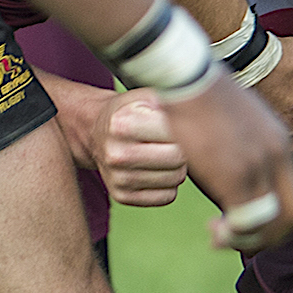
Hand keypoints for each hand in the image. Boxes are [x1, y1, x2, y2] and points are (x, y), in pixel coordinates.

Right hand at [88, 90, 187, 206]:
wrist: (95, 132)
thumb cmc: (129, 111)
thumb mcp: (144, 96)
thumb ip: (169, 99)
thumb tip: (198, 109)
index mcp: (122, 124)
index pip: (174, 132)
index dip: (184, 127)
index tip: (180, 123)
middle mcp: (117, 154)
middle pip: (178, 158)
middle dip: (184, 148)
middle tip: (175, 139)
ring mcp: (118, 179)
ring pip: (176, 179)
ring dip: (178, 166)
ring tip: (165, 152)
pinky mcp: (122, 196)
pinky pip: (167, 196)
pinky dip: (169, 184)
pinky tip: (158, 169)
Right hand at [156, 71, 292, 251]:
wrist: (189, 77)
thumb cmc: (204, 95)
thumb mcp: (239, 121)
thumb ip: (249, 148)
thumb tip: (240, 168)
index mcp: (281, 143)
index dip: (280, 220)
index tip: (252, 219)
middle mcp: (278, 156)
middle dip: (270, 237)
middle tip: (241, 238)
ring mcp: (258, 166)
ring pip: (271, 223)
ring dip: (248, 239)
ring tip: (221, 235)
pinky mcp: (235, 173)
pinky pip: (246, 219)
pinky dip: (234, 234)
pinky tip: (215, 228)